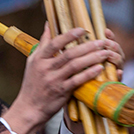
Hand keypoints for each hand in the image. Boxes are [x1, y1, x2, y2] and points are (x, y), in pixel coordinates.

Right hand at [3, 25, 122, 133]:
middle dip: (87, 46)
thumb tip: (48, 24)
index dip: (69, 35)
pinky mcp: (61, 92)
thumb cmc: (32, 84)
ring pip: (75, 66)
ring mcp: (54, 80)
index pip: (55, 43)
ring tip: (105, 53)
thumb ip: (42, 44)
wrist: (29, 109)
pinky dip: (89, 74)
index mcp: (39, 59)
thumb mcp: (32, 62)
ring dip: (91, 58)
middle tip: (101, 41)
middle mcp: (46, 68)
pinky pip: (77, 81)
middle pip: (69, 54)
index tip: (82, 29)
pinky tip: (99, 68)